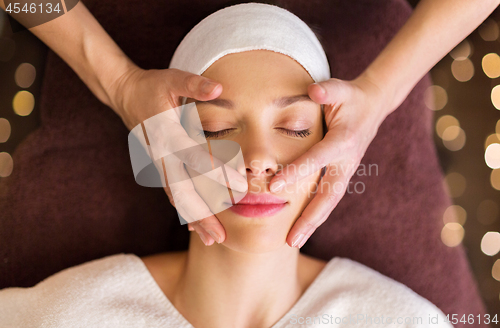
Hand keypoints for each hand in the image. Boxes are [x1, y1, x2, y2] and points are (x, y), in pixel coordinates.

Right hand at [110, 65, 247, 244]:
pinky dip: (184, 211)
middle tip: (221, 236)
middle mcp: (162, 154)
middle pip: (181, 189)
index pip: (194, 156)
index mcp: (167, 133)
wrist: (125, 96)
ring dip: (194, 219)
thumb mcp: (172, 78)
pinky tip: (195, 228)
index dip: (217, 171)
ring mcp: (159, 164)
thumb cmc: (153, 86)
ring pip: (176, 197)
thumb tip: (220, 87)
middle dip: (201, 213)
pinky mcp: (160, 167)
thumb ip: (194, 84)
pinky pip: (171, 193)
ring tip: (212, 240)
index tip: (240, 185)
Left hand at [269, 74, 393, 247]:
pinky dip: (316, 213)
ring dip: (312, 223)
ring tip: (293, 242)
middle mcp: (346, 161)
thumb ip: (327, 90)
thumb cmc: (351, 97)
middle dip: (309, 219)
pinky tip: (301, 226)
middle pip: (328, 196)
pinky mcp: (343, 174)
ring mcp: (346, 170)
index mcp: (343, 141)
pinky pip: (329, 197)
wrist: (374, 106)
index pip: (316, 160)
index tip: (273, 188)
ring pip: (329, 202)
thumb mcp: (340, 88)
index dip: (295, 173)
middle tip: (291, 240)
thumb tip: (313, 91)